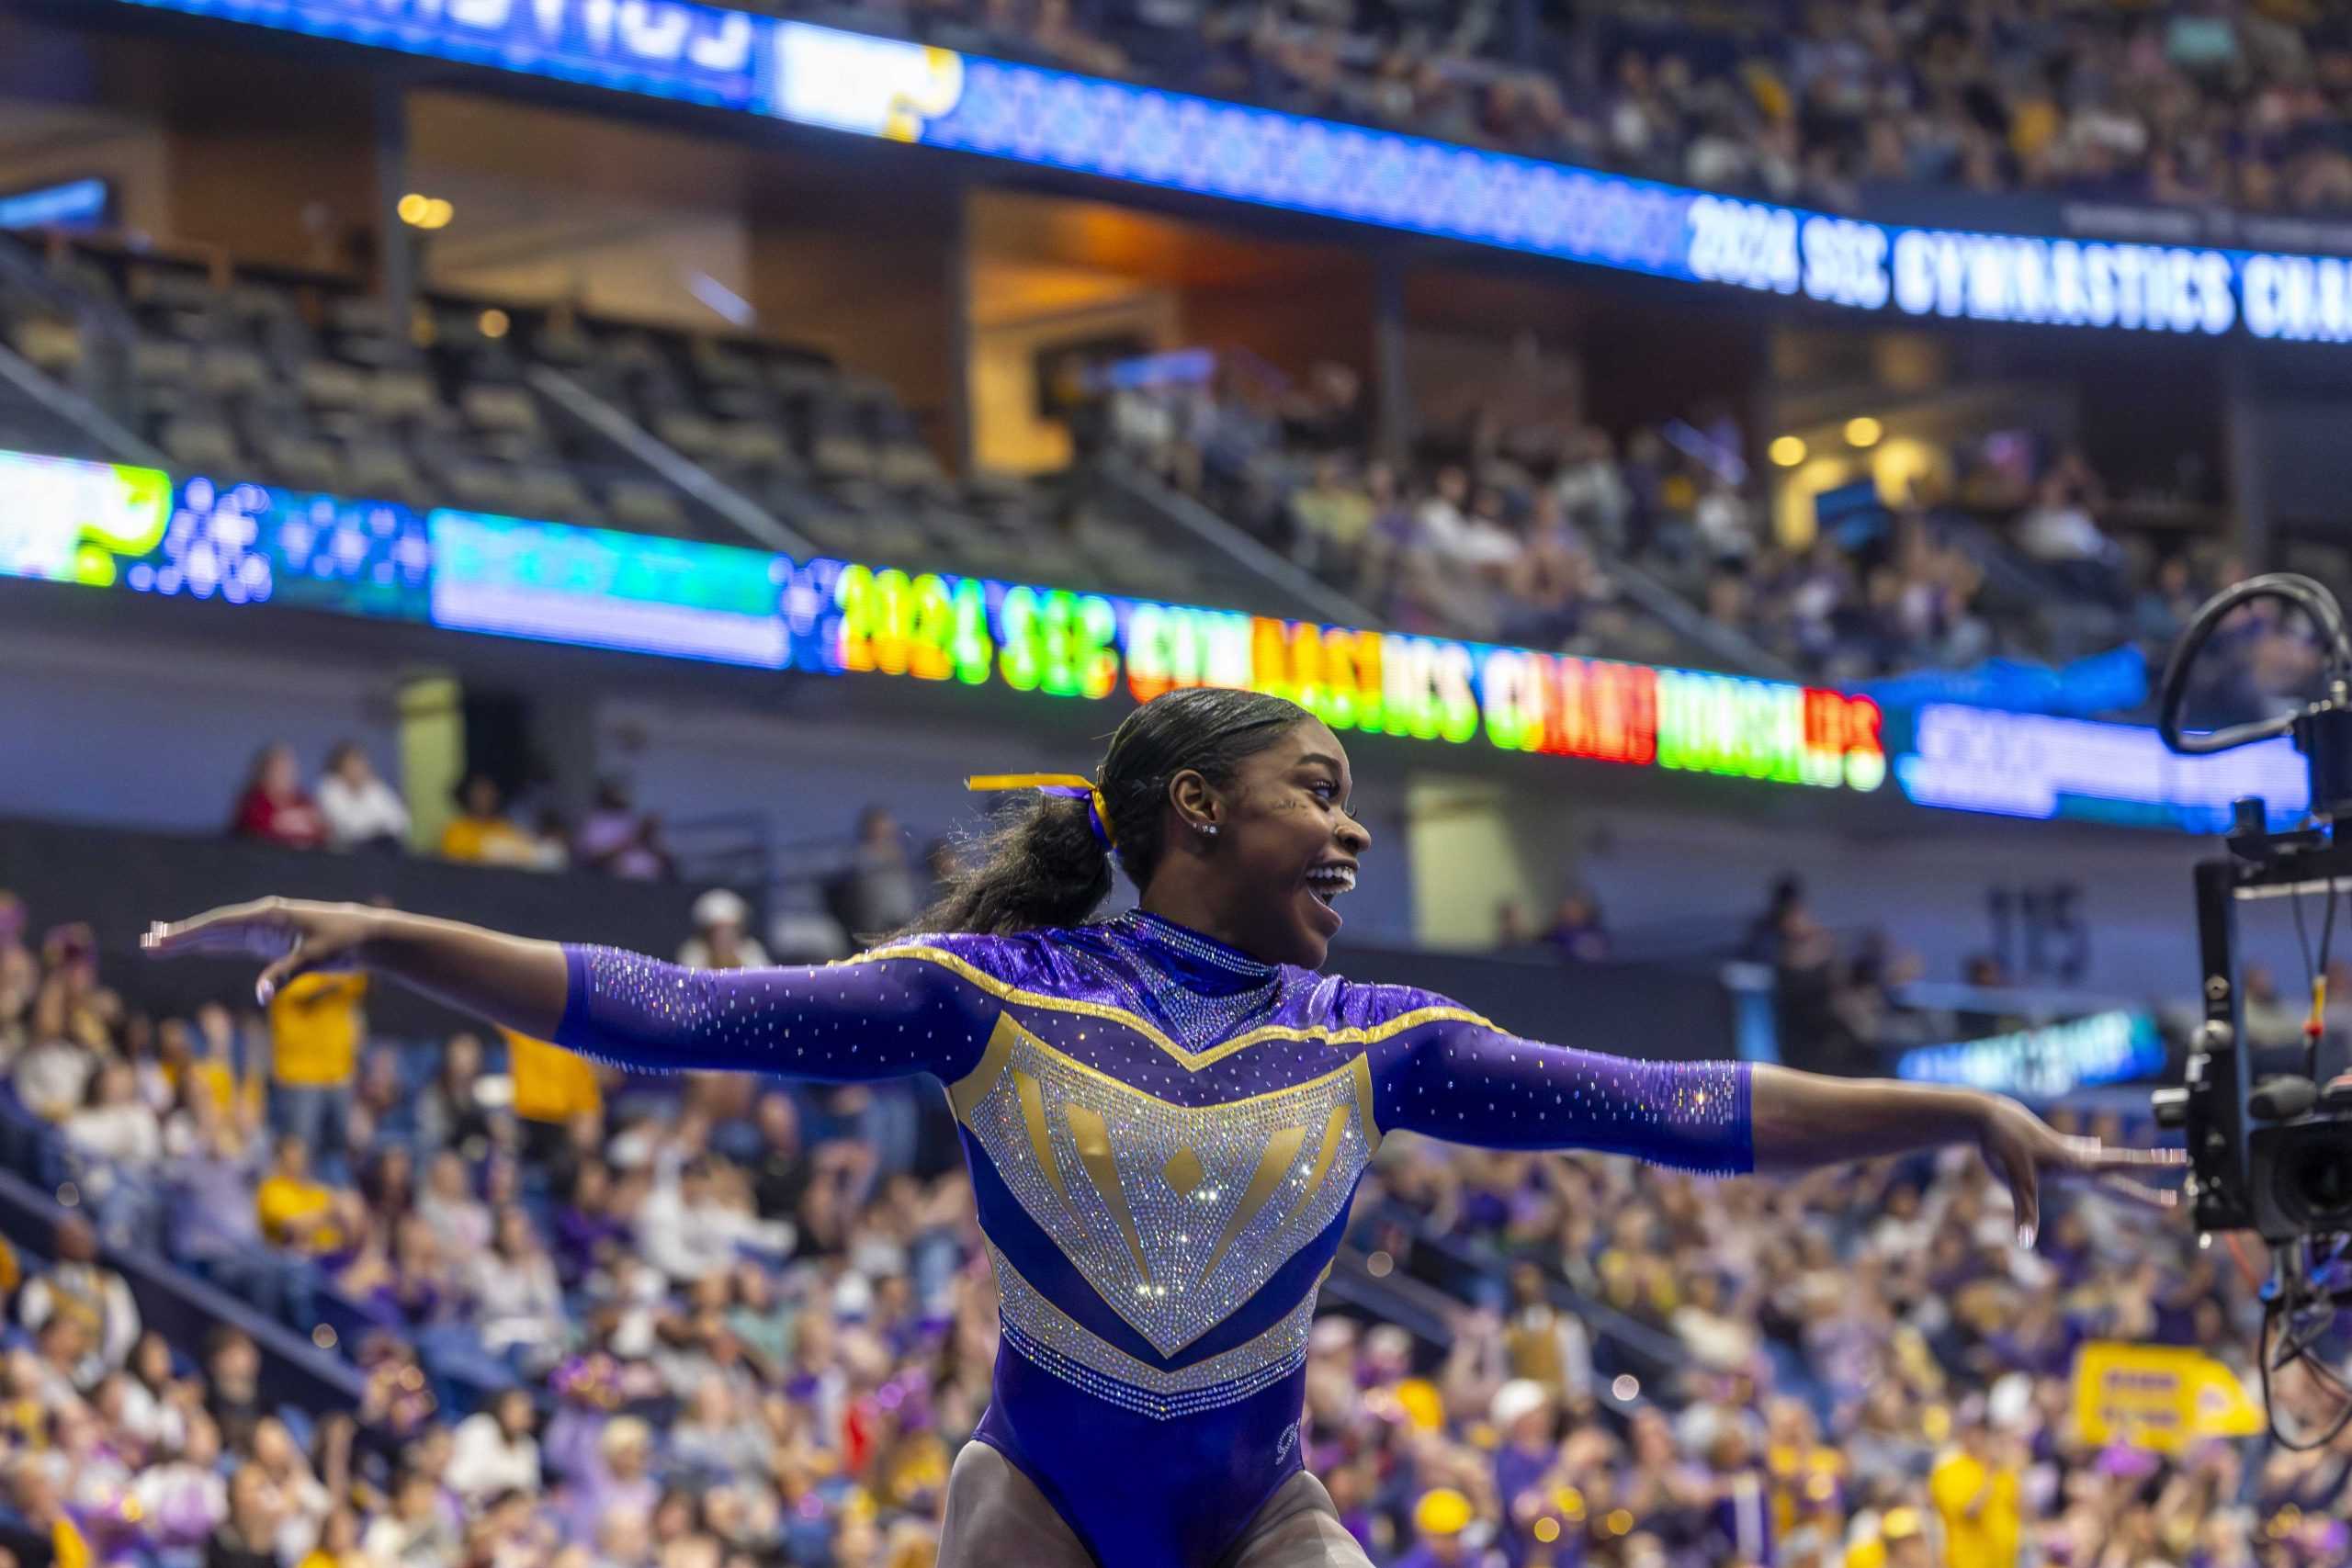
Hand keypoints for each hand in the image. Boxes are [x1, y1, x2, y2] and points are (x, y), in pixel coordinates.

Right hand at [142, 897, 380, 1003]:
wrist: (366, 935)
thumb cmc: (344, 943)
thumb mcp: (317, 958)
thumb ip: (287, 974)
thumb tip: (261, 995)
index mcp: (269, 916)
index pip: (219, 925)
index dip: (188, 934)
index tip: (160, 940)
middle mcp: (262, 919)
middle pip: (212, 929)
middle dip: (179, 937)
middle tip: (145, 944)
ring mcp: (264, 930)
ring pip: (218, 936)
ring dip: (189, 941)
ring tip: (157, 944)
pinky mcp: (270, 942)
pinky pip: (232, 944)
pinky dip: (210, 945)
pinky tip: (192, 947)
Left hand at [1973, 1094, 2184, 1247]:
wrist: (1990, 1117)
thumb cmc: (2004, 1146)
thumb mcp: (2014, 1179)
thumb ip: (2024, 1211)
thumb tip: (2025, 1242)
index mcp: (2078, 1164)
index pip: (2122, 1170)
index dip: (2148, 1176)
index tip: (2176, 1176)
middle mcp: (2079, 1160)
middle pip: (2122, 1172)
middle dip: (2149, 1185)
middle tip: (2176, 1198)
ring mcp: (2069, 1154)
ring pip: (2106, 1164)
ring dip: (2128, 1169)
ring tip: (2150, 1167)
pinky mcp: (2056, 1151)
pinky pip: (2084, 1155)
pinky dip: (2097, 1156)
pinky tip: (2097, 1147)